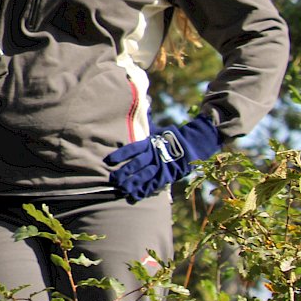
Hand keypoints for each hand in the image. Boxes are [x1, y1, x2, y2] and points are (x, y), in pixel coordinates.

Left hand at [105, 114, 224, 201]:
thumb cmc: (167, 136)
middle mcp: (154, 155)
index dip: (121, 155)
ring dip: (133, 183)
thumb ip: (143, 122)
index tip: (108, 160)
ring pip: (145, 176)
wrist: (191, 145)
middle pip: (137, 165)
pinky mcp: (167, 175)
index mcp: (150, 143)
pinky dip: (146, 190)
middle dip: (124, 173)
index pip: (133, 149)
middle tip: (112, 180)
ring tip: (121, 189)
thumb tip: (140, 104)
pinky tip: (136, 195)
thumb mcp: (154, 129)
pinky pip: (155, 184)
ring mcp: (161, 166)